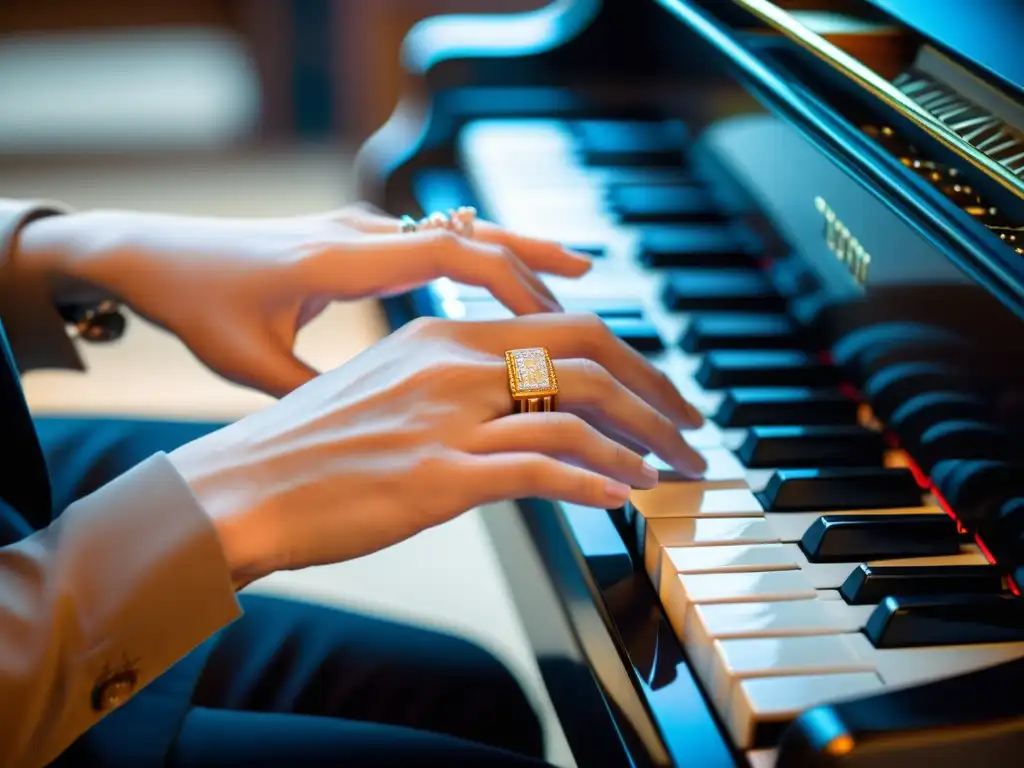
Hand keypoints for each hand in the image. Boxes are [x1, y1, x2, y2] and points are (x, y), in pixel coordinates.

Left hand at [16, 205, 591, 395]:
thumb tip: (366, 433)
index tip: (561, 310)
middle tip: (592, 289)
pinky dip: (478, 257)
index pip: (450, 253)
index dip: (512, 279)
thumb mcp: (251, 361)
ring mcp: (359, 230)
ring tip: (574, 273)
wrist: (153, 255)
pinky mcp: (355, 237)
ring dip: (515, 252)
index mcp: (339, 260)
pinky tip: (502, 281)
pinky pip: (434, 239)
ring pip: (458, 228)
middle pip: (470, 231)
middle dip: (536, 259)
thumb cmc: (198, 306)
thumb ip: (315, 387)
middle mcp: (359, 234)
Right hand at [167, 313, 705, 585]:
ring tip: (673, 472)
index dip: (630, 357)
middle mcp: (453, 364)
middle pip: (587, 357)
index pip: (565, 327)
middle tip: (692, 429)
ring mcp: (447, 419)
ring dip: (642, 444)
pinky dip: (596, 480)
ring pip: (575, 412)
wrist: (241, 486)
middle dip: (657, 393)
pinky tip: (624, 494)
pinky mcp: (438, 477)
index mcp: (444, 336)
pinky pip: (542, 469)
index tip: (660, 390)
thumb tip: (520, 407)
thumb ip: (456, 386)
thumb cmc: (311, 445)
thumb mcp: (388, 389)